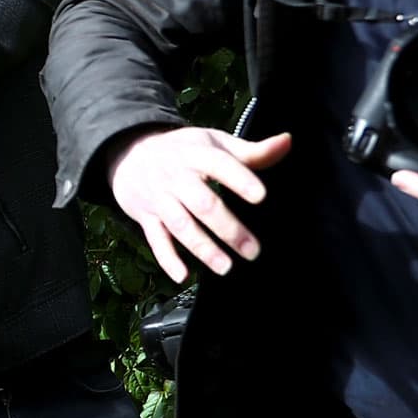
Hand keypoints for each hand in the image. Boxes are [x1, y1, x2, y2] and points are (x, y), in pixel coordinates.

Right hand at [107, 126, 293, 281]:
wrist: (129, 154)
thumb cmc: (183, 151)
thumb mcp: (214, 143)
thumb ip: (251, 150)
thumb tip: (287, 142)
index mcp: (196, 154)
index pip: (219, 165)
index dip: (239, 179)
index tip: (260, 196)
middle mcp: (176, 177)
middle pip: (202, 203)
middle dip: (227, 228)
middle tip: (252, 250)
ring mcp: (160, 198)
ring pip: (180, 225)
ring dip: (202, 248)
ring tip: (226, 267)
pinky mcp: (147, 217)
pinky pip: (155, 239)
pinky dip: (167, 259)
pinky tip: (183, 275)